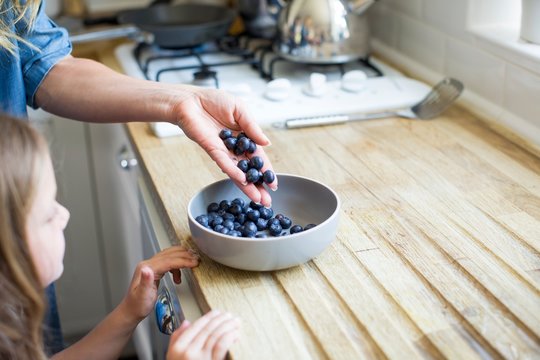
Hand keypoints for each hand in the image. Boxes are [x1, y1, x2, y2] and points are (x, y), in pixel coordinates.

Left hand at [121, 246, 199, 322]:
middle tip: (197, 260)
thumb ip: (145, 281)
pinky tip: (178, 277)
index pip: (168, 260)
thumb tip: (147, 268)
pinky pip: (168, 262)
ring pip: (169, 256)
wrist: (132, 310)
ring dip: (182, 258)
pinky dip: (177, 266)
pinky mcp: (154, 271)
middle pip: (170, 255)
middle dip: (185, 256)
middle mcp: (148, 264)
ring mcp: (151, 266)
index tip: (194, 262)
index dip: (183, 260)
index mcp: (146, 268)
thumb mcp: (142, 296)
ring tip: (193, 263)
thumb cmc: (137, 306)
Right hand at [166, 310, 240, 359]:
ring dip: (228, 326)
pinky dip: (229, 337)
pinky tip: (235, 334)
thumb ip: (176, 338)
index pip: (195, 327)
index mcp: (178, 348)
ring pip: (216, 336)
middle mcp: (188, 351)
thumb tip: (187, 322)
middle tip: (229, 315)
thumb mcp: (172, 356)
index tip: (217, 312)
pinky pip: (221, 346)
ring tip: (235, 322)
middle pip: (207, 330)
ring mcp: (200, 358)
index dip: (208, 317)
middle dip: (221, 319)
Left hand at [171, 86, 277, 206]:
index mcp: (245, 137)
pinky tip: (243, 181)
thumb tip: (267, 143)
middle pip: (249, 170)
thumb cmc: (213, 101)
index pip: (258, 157)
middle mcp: (234, 148)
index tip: (273, 184)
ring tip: (258, 199)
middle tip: (267, 201)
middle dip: (259, 186)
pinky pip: (224, 163)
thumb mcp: (240, 109)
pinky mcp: (212, 150)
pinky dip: (234, 172)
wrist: (191, 100)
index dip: (266, 171)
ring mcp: (223, 151)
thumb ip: (253, 127)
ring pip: (238, 172)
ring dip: (248, 186)